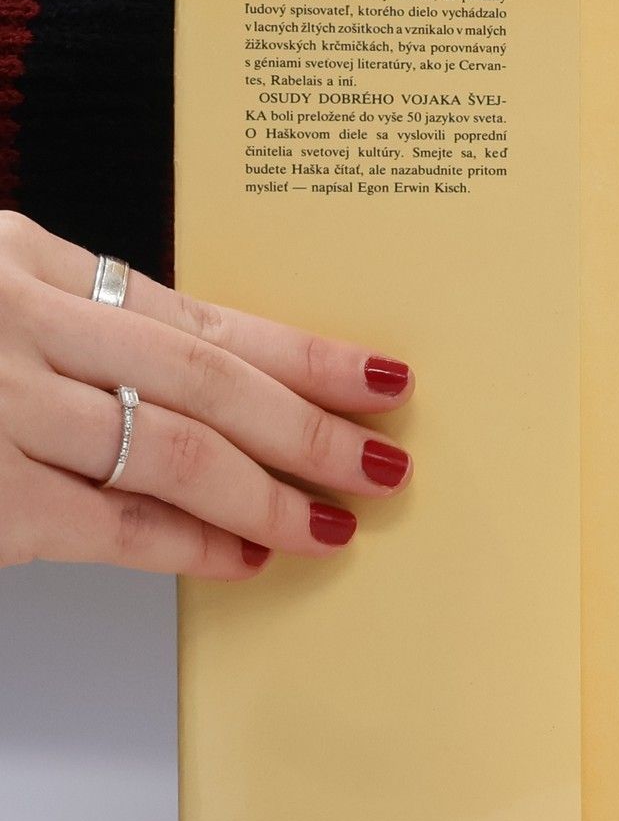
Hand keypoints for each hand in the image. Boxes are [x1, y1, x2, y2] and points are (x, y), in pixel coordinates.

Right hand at [0, 213, 414, 577]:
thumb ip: (80, 334)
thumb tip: (218, 394)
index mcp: (29, 262)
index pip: (202, 317)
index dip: (305, 358)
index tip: (380, 379)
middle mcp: (21, 322)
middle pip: (209, 379)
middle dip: (312, 430)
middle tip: (379, 464)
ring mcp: (2, 405)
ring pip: (180, 452)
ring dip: (270, 498)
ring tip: (328, 526)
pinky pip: (119, 523)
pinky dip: (193, 545)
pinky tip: (244, 557)